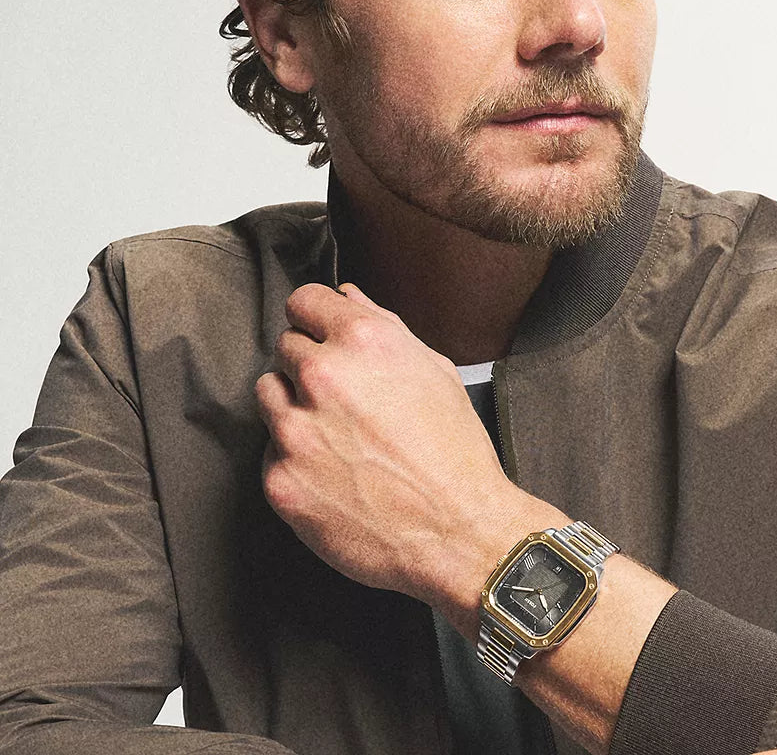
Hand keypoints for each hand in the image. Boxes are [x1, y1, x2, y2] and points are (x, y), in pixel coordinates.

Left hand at [254, 282, 548, 612]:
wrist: (457, 531)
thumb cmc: (454, 451)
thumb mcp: (434, 370)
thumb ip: (384, 326)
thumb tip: (347, 297)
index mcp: (363, 341)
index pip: (303, 301)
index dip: (315, 318)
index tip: (320, 333)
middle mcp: (322, 377)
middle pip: (285, 347)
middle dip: (309, 364)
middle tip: (343, 397)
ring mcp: (295, 430)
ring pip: (268, 393)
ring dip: (292, 405)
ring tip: (336, 433)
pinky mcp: (280, 478)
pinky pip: (270, 450)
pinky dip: (294, 457)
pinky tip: (333, 471)